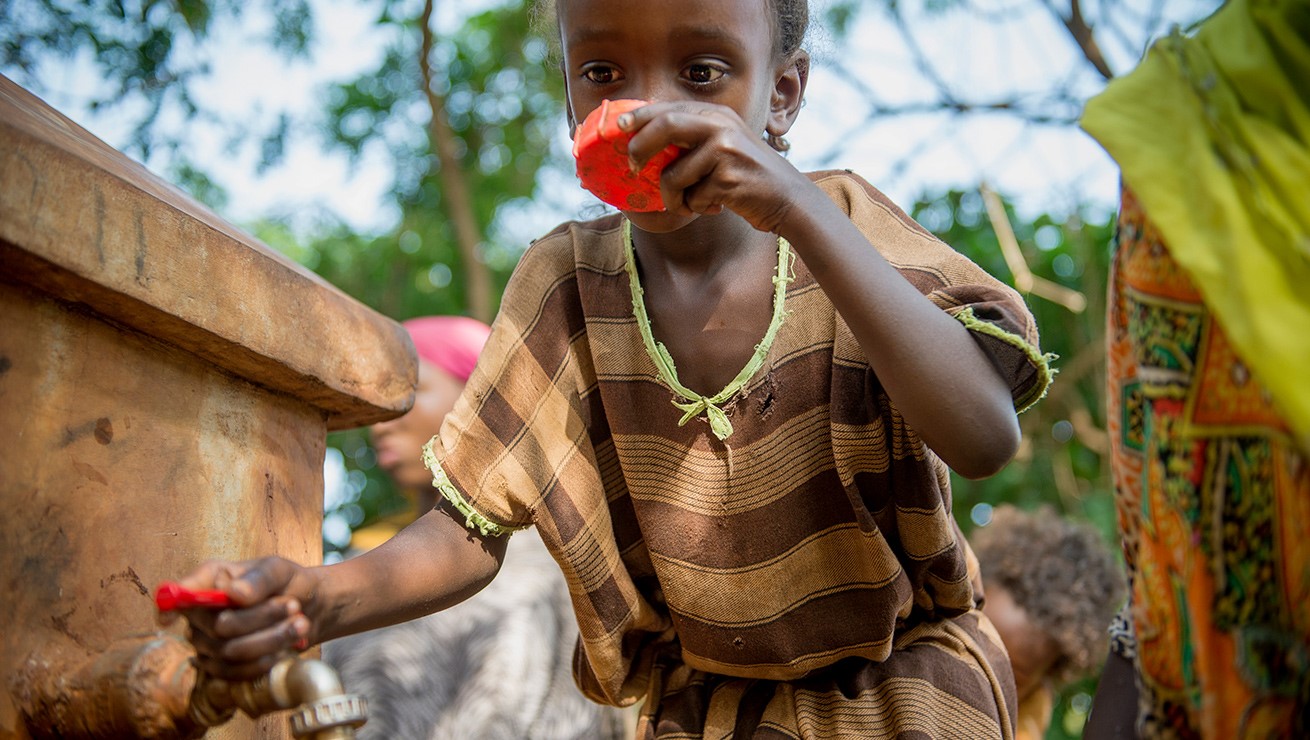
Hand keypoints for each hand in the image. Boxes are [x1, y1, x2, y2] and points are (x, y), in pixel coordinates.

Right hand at [158, 557, 310, 680]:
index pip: (177, 595)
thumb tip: (233, 593)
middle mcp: (202, 614)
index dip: (167, 606)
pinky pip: (236, 672)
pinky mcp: (223, 667)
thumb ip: (258, 578)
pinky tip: (286, 647)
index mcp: (209, 581)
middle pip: (218, 628)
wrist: (310, 609)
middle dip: (261, 619)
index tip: (168, 618)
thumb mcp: (278, 570)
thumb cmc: (287, 583)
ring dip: (271, 639)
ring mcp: (209, 643)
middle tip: (293, 606)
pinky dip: (265, 660)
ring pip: (231, 652)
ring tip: (300, 623)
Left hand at [618, 101, 811, 231]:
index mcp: (716, 115)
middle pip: (666, 125)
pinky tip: (716, 206)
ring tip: (690, 204)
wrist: (787, 199)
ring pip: (673, 175)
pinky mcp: (728, 177)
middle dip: (641, 147)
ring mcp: (725, 150)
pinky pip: (692, 198)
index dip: (640, 115)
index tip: (618, 125)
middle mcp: (720, 125)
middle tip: (632, 167)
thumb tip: (642, 143)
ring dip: (674, 198)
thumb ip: (692, 140)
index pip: (669, 108)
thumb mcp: (722, 148)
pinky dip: (697, 208)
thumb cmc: (746, 178)